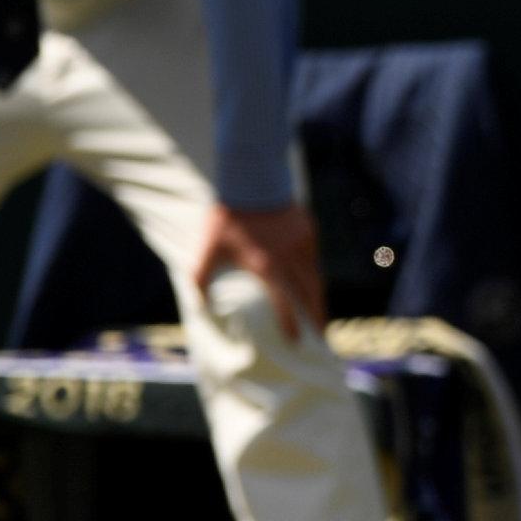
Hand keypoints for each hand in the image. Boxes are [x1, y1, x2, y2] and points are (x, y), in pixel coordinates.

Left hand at [198, 200, 326, 342]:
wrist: (251, 180)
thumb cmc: (228, 216)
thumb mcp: (208, 247)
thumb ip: (201, 277)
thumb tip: (200, 303)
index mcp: (266, 267)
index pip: (284, 303)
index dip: (291, 324)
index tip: (296, 340)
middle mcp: (289, 259)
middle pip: (309, 295)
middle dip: (315, 318)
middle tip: (320, 336)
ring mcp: (302, 245)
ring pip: (315, 278)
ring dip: (318, 299)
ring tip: (321, 316)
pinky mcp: (308, 232)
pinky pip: (313, 259)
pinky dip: (314, 274)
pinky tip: (313, 284)